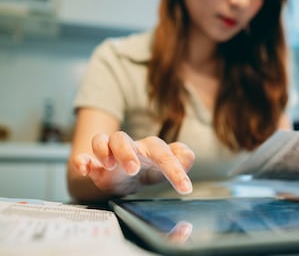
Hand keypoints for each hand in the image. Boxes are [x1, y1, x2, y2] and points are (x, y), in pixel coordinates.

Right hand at [73, 131, 194, 196]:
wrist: (127, 178)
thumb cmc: (150, 169)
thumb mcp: (167, 167)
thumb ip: (181, 159)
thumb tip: (188, 155)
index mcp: (150, 149)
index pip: (163, 153)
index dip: (175, 170)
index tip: (185, 188)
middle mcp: (129, 148)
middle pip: (123, 139)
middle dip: (126, 152)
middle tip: (134, 169)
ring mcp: (110, 155)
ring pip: (102, 141)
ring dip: (103, 150)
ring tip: (109, 165)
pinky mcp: (95, 166)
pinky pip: (84, 157)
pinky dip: (82, 160)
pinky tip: (84, 167)